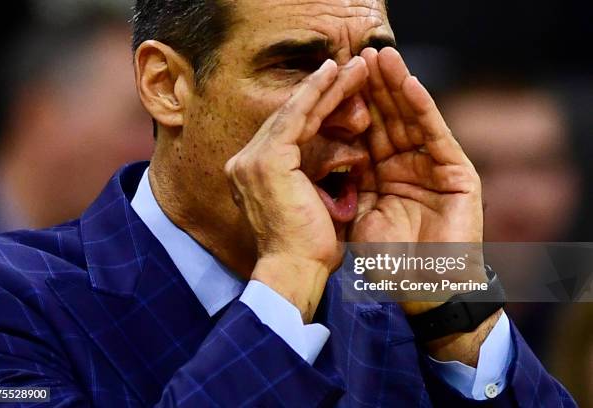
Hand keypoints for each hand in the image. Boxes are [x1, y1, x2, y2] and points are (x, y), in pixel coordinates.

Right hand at [224, 57, 368, 321]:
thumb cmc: (309, 248)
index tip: (338, 91)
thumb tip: (338, 160)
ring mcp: (252, 160)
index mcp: (252, 175)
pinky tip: (336, 74)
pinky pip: (297, 118)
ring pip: (294, 112)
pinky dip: (318, 94)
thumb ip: (312, 178)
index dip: (313, 109)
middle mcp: (244, 163)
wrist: (295, 273)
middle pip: (288, 117)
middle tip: (348, 66)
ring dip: (324, 86)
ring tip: (351, 66)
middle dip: (321, 91)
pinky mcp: (268, 160)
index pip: (286, 133)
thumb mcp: (311, 204)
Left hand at [349, 48, 484, 314]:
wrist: (422, 292)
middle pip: (387, 119)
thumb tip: (314, 158)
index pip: (364, 133)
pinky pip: (436, 135)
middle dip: (372, 88)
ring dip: (396, 87)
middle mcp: (408, 166)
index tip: (332, 80)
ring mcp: (434, 167)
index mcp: (383, 176)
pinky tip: (408, 84)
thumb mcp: (357, 216)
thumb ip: (346, 183)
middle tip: (357, 55)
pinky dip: (423, 109)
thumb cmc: (387, 262)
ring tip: (381, 57)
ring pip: (411, 119)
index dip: (349, 107)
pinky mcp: (458, 173)